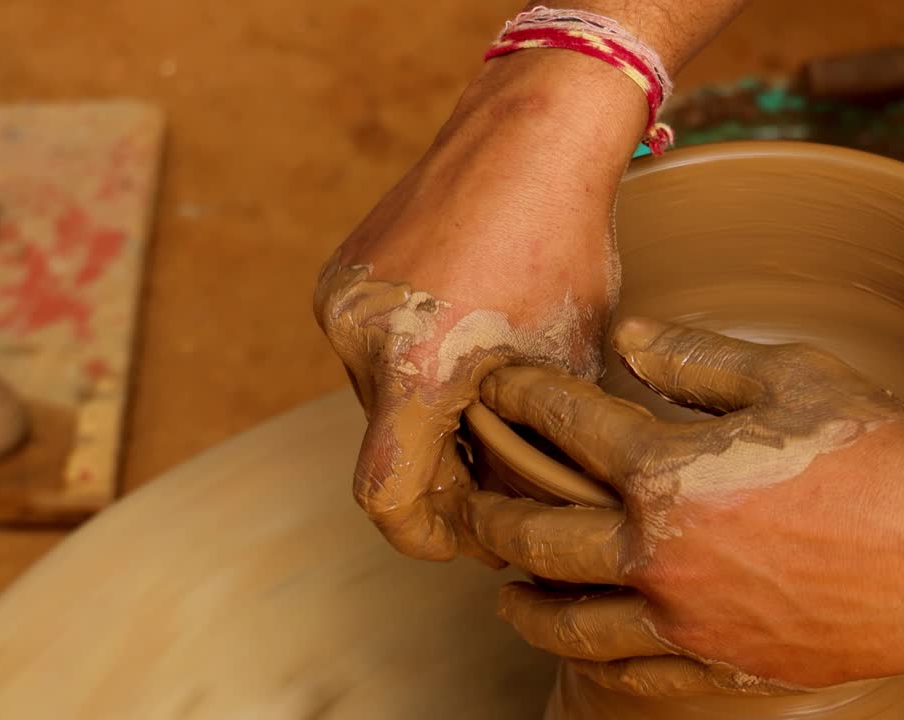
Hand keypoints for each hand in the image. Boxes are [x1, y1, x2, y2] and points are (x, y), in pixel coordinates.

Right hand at [315, 52, 646, 561]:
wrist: (527, 135)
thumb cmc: (563, 240)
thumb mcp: (565, 360)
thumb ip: (531, 444)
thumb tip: (513, 510)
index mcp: (415, 363)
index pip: (387, 498)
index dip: (425, 535)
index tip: (462, 538)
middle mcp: (359, 334)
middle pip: (388, 446)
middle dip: (442, 469)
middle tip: (498, 473)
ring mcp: (341, 300)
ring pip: (379, 400)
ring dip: (426, 415)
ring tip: (488, 398)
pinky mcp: (339, 276)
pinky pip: (370, 351)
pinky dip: (411, 368)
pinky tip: (463, 347)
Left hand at [467, 317, 903, 692]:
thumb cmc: (881, 455)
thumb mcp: (790, 377)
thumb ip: (695, 359)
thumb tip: (626, 338)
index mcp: (669, 472)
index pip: (567, 424)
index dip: (521, 396)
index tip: (494, 385)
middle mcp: (660, 552)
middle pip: (541, 532)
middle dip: (492, 508)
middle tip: (468, 496)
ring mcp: (687, 617)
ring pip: (572, 618)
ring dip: (525, 599)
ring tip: (503, 590)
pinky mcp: (721, 659)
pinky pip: (636, 667)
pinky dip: (594, 654)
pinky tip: (582, 641)